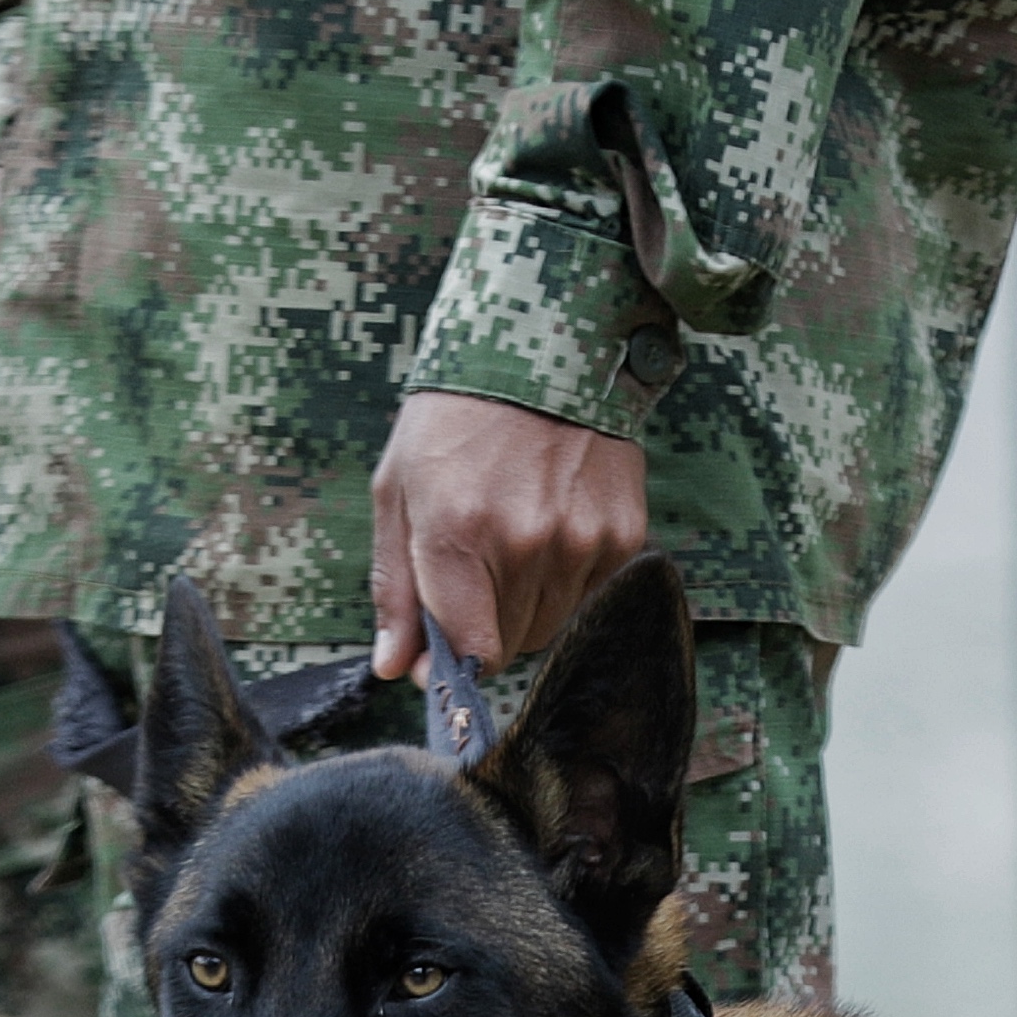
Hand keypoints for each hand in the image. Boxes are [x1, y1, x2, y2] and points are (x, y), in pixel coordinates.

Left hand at [373, 388, 651, 678]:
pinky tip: (553, 523)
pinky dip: (569, 577)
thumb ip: (396, 588)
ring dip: (529, 602)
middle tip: (477, 567)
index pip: (473, 651)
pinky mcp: (623, 534)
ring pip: (553, 623)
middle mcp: (526, 544)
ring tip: (515, 537)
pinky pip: (591, 594)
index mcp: (458, 533)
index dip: (456, 661)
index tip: (445, 649)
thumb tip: (394, 668)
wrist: (542, 348)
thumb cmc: (455, 420)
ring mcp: (581, 539)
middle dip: (487, 622)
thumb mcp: (398, 491)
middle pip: (512, 643)